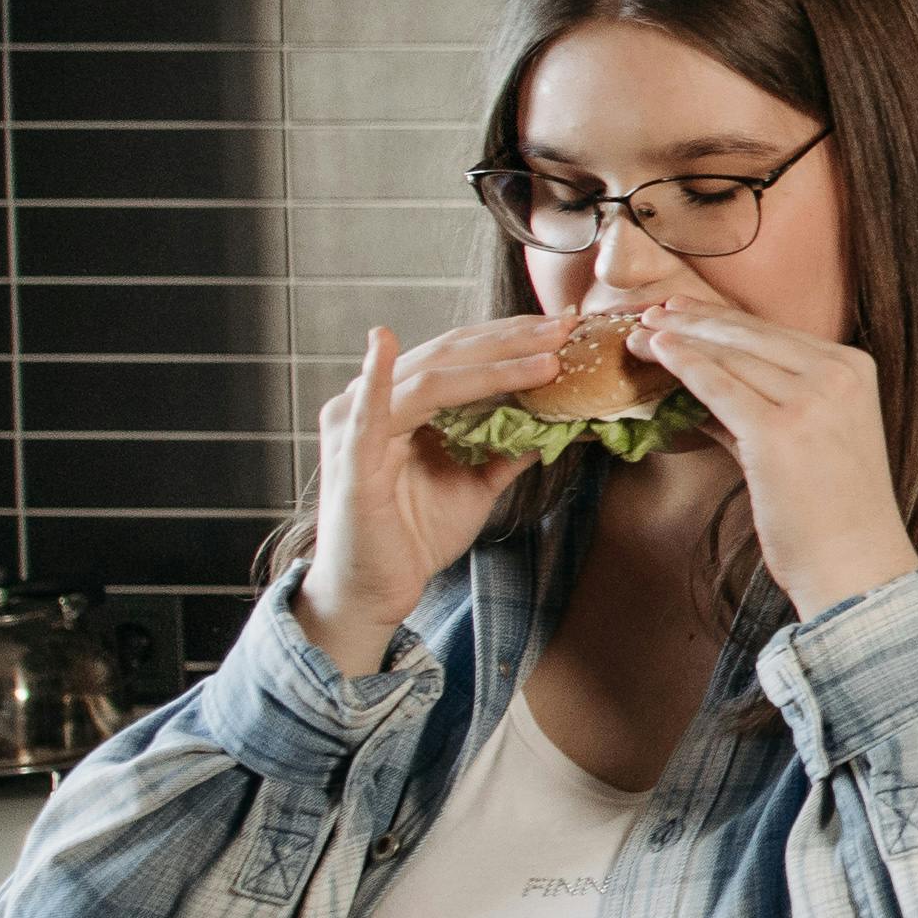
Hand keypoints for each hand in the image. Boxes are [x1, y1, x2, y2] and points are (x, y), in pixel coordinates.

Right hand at [294, 318, 561, 677]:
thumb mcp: (477, 482)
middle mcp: (374, 404)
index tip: (565, 326)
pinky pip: (365, 413)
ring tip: (546, 356)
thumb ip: (507, 446)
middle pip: (448, 356)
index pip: (460, 355)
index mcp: (403, 403)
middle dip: (512, 340)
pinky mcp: (351, 460)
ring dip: (491, 364)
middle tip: (566, 326)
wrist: (377, 591)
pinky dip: (377, 377)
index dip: (511, 338)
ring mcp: (358, 429)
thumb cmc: (417, 535)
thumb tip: (559, 420)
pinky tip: (386, 343)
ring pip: (429, 380)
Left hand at [631, 304, 917, 619]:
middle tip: (651, 311)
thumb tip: (702, 385)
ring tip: (639, 334)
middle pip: (750, 336)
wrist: (856, 565)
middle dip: (694, 321)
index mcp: (855, 368)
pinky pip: (717, 387)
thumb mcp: (813, 437)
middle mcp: (838, 375)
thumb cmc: (833, 511)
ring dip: (678, 341)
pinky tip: (655, 353)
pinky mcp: (779, 431)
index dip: (721, 317)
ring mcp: (812, 401)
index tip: (684, 310)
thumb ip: (765, 405)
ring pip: (730, 355)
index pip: (774, 332)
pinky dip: (682, 365)